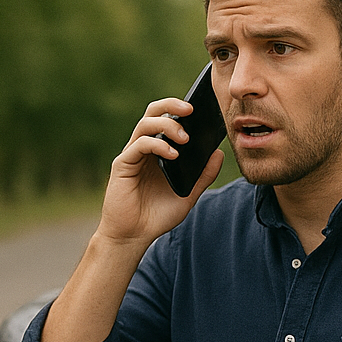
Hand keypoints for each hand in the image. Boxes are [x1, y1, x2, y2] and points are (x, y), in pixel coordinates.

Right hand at [97, 98, 224, 247]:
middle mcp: (143, 149)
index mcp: (158, 151)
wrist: (133, 236)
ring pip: (145, 124)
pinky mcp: (122, 165)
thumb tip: (218, 153)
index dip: (181, 109)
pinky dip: (158, 145)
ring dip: (167, 125)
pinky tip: (173, 155)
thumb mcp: (187, 195)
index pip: (167, 119)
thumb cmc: (157, 216)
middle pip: (153, 113)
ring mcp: (132, 155)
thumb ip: (203, 176)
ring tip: (185, 137)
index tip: (202, 110)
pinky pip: (139, 145)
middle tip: (191, 108)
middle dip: (171, 105)